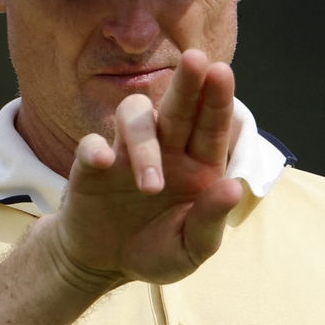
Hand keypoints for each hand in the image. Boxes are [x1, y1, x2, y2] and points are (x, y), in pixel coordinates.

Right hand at [48, 49, 244, 287]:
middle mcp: (166, 149)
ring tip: (151, 187)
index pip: (211, 125)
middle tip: (196, 60)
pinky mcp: (92, 165)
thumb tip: (233, 188)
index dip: (216, 99)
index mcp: (198, 165)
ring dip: (144, 143)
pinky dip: (95, 148)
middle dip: (187, 83)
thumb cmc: (156, 250)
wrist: (105, 264)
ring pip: (135, 118)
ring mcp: (127, 153)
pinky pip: (91, 143)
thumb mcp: (191, 249)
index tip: (222, 71)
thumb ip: (210, 222)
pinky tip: (102, 162)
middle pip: (177, 106)